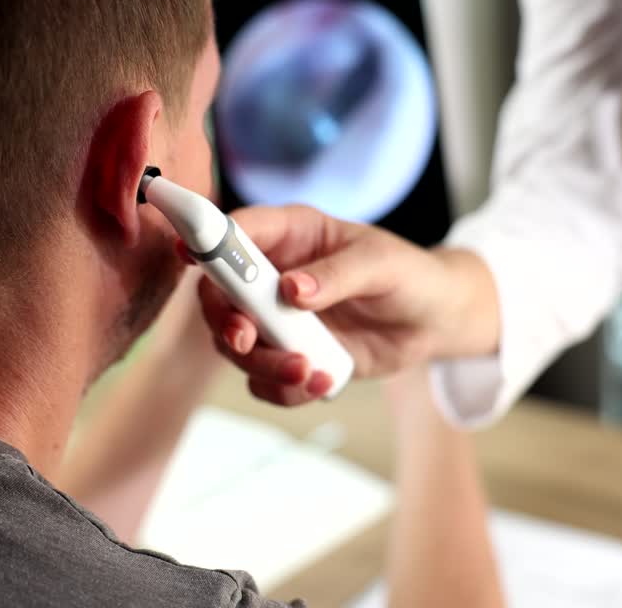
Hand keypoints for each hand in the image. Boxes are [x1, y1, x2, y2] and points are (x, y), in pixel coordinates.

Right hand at [193, 204, 498, 405]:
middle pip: (218, 298)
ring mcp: (278, 320)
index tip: (188, 257)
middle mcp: (273, 276)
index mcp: (290, 235)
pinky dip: (287, 389)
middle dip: (225, 323)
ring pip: (238, 348)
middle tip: (246, 341)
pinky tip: (326, 382)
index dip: (204, 241)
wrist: (433, 320)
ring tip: (310, 370)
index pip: (235, 232)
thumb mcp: (381, 264)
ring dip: (264, 365)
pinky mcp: (292, 356)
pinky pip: (267, 381)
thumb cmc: (408, 275)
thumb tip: (292, 289)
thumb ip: (337, 274)